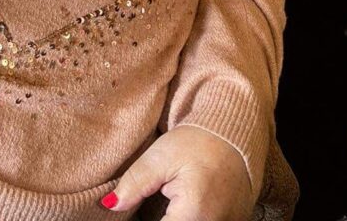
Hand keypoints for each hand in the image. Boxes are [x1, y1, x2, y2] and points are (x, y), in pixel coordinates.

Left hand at [100, 127, 253, 220]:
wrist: (236, 134)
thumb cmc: (199, 142)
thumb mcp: (161, 156)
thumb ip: (135, 183)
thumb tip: (110, 205)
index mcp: (194, 215)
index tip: (128, 215)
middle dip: (157, 220)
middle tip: (146, 207)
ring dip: (170, 220)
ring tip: (162, 207)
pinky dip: (185, 219)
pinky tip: (175, 209)